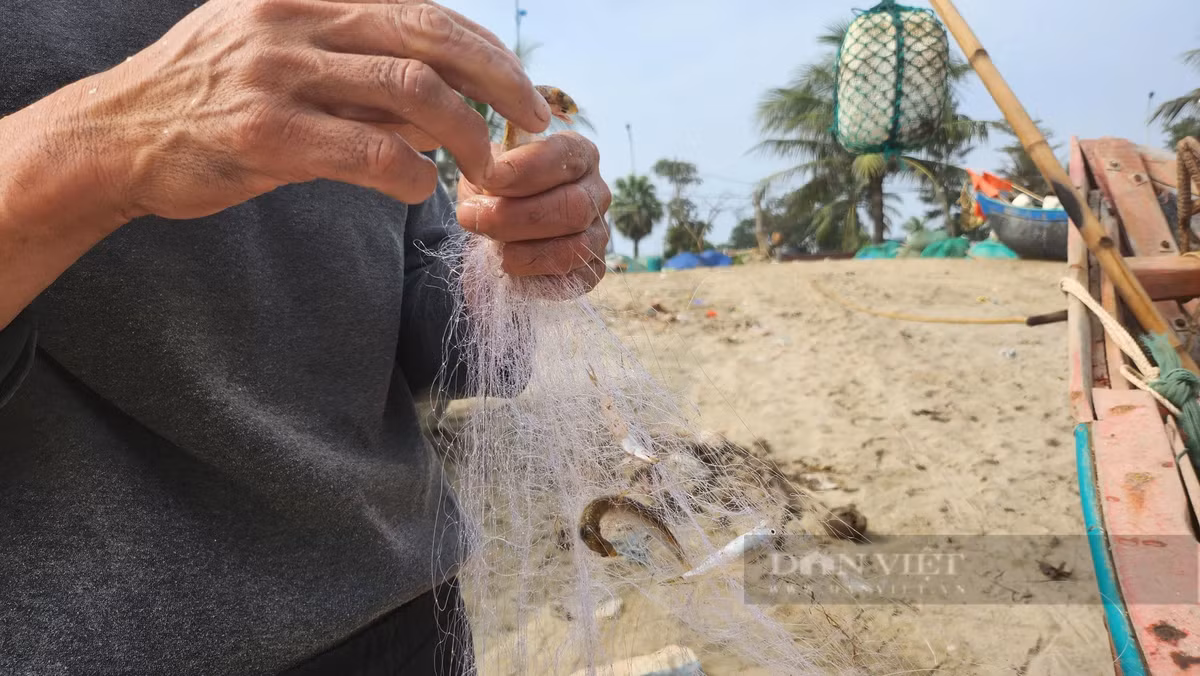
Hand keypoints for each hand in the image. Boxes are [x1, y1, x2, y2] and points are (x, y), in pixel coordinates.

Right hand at [69, 0, 552, 220]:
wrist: (115, 136)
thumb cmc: (211, 103)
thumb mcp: (284, 60)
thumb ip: (360, 72)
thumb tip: (444, 99)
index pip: (423, 11)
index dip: (486, 50)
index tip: (522, 87)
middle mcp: (295, 18)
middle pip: (431, 39)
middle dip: (500, 81)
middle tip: (537, 123)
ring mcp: (278, 71)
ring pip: (411, 91)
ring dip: (467, 134)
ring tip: (487, 168)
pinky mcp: (265, 131)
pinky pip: (369, 151)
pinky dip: (412, 175)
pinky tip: (421, 190)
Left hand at [456, 132, 610, 295]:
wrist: (495, 233)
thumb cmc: (496, 192)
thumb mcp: (487, 172)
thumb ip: (488, 171)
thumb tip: (488, 178)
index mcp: (578, 154)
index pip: (564, 156)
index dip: (524, 169)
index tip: (488, 180)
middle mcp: (597, 192)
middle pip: (573, 206)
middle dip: (517, 216)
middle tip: (475, 219)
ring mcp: (600, 232)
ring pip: (577, 246)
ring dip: (528, 252)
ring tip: (495, 251)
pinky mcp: (595, 268)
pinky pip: (575, 277)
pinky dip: (539, 277)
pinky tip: (514, 268)